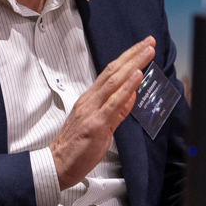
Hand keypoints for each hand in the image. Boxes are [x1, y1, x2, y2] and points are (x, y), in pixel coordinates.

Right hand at [49, 36, 155, 189]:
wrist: (56, 164)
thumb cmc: (75, 147)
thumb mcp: (98, 124)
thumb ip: (116, 110)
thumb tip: (131, 94)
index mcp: (89, 99)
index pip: (110, 72)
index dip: (126, 58)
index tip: (141, 47)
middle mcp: (90, 100)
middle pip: (113, 71)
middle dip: (133, 55)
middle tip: (149, 41)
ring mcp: (92, 111)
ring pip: (114, 81)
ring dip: (133, 64)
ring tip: (147, 52)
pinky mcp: (96, 124)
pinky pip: (114, 103)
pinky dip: (126, 87)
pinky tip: (137, 76)